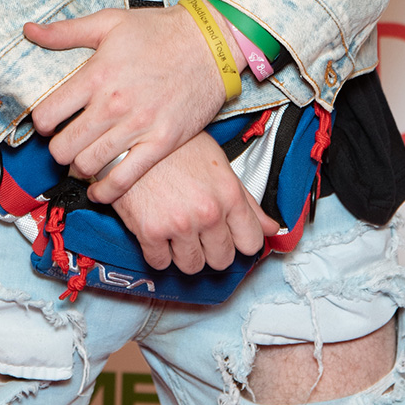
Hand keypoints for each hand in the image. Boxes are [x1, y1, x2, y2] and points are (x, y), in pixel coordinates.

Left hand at [24, 4, 244, 201]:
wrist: (210, 43)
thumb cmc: (161, 31)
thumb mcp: (109, 22)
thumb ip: (66, 32)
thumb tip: (30, 32)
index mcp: (96, 74)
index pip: (48, 115)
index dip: (41, 123)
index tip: (48, 123)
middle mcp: (114, 104)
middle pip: (64, 147)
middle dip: (57, 150)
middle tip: (63, 145)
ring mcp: (138, 127)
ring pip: (89, 165)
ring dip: (78, 169)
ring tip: (81, 161)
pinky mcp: (161, 143)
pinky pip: (124, 179)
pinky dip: (106, 191)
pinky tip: (100, 189)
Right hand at [112, 132, 279, 271]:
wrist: (131, 138)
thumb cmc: (175, 147)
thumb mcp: (218, 165)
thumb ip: (247, 201)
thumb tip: (273, 228)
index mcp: (229, 194)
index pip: (251, 243)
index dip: (240, 240)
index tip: (231, 236)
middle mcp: (208, 212)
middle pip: (222, 259)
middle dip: (212, 249)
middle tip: (199, 231)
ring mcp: (179, 224)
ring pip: (192, 266)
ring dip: (184, 253)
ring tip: (177, 230)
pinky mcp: (150, 232)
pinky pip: (161, 263)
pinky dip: (158, 252)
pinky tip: (157, 231)